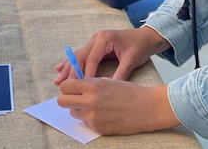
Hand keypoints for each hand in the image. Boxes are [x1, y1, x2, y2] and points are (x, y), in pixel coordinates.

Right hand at [55, 27, 170, 82]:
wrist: (145, 37)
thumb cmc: (139, 47)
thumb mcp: (131, 60)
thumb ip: (121, 73)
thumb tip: (110, 89)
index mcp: (105, 38)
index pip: (92, 58)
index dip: (86, 73)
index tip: (81, 87)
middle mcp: (96, 37)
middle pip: (81, 56)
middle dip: (71, 71)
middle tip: (62, 85)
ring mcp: (94, 40)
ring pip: (78, 55)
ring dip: (68, 67)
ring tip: (58, 79)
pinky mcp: (94, 45)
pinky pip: (81, 54)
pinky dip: (71, 62)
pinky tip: (61, 68)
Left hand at [58, 79, 178, 134]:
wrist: (145, 107)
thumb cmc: (127, 91)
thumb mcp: (106, 80)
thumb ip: (88, 83)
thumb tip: (73, 85)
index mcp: (91, 85)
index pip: (65, 86)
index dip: (67, 86)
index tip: (71, 87)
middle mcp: (89, 100)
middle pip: (62, 101)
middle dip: (66, 98)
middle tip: (74, 97)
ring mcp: (93, 116)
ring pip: (72, 112)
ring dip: (78, 109)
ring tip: (92, 105)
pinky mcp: (97, 128)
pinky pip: (84, 122)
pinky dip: (89, 118)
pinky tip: (101, 113)